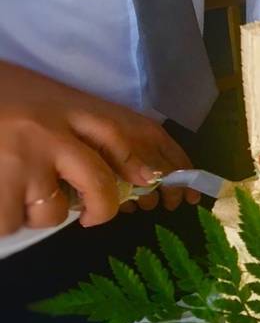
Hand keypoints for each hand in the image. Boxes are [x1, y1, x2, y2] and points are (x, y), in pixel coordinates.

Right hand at [0, 61, 198, 234]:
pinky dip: (4, 219)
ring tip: (15, 188)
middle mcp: (55, 127)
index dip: (161, 165)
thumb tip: (132, 175)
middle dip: (104, 208)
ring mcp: (25, 153)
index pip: (133, 133)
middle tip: (98, 217)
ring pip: (54, 211)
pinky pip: (13, 222)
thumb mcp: (48, 100)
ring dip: (38, 212)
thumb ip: (85, 130)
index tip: (179, 192)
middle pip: (101, 181)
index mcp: (72, 104)